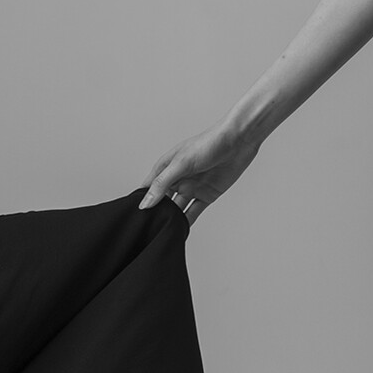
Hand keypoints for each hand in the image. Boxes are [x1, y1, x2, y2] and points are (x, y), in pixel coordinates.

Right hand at [137, 117, 259, 225]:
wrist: (238, 142)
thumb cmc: (208, 143)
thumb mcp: (180, 163)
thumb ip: (162, 184)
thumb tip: (146, 202)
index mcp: (166, 167)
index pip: (148, 187)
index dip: (142, 200)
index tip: (133, 216)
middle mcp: (178, 179)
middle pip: (162, 200)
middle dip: (156, 213)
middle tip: (148, 228)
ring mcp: (192, 187)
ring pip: (177, 208)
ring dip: (171, 219)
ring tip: (162, 231)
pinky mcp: (207, 195)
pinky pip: (194, 211)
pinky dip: (187, 221)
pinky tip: (180, 231)